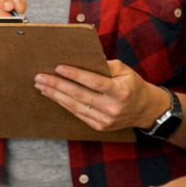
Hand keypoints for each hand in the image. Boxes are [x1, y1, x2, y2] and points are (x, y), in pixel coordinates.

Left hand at [36, 59, 168, 132]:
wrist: (145, 110)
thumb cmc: (133, 86)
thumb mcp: (125, 70)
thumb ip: (106, 65)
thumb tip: (83, 59)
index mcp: (121, 91)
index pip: (94, 82)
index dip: (75, 75)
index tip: (59, 68)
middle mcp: (112, 108)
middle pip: (80, 95)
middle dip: (57, 86)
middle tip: (40, 77)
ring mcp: (105, 120)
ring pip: (75, 106)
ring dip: (55, 96)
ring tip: (41, 86)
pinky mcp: (99, 126)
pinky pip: (78, 114)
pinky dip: (64, 104)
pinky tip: (53, 96)